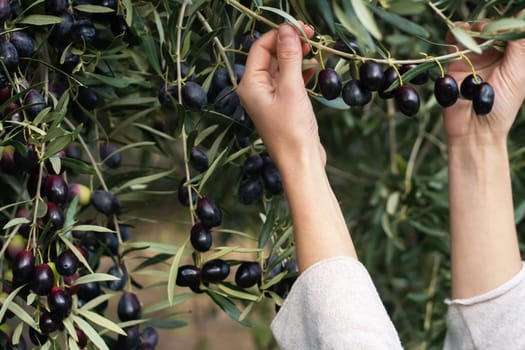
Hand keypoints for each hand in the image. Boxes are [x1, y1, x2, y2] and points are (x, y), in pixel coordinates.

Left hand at [238, 23, 323, 170]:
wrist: (301, 162)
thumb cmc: (292, 130)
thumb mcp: (291, 89)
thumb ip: (289, 57)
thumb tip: (287, 30)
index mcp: (250, 85)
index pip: (260, 48)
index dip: (279, 34)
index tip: (300, 27)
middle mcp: (256, 90)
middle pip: (270, 56)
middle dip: (289, 43)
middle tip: (311, 36)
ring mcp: (269, 98)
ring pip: (280, 68)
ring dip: (296, 56)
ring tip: (314, 48)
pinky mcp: (282, 106)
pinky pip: (288, 81)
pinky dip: (300, 72)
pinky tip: (313, 68)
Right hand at [443, 21, 524, 145]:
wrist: (474, 128)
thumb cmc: (502, 106)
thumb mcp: (518, 73)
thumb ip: (520, 45)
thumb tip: (520, 17)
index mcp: (516, 55)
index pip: (512, 28)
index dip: (507, 21)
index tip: (501, 24)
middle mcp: (497, 53)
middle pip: (493, 26)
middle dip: (488, 24)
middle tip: (484, 30)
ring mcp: (476, 57)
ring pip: (474, 31)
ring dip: (472, 27)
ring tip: (469, 30)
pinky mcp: (456, 63)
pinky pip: (454, 42)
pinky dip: (455, 34)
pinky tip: (456, 32)